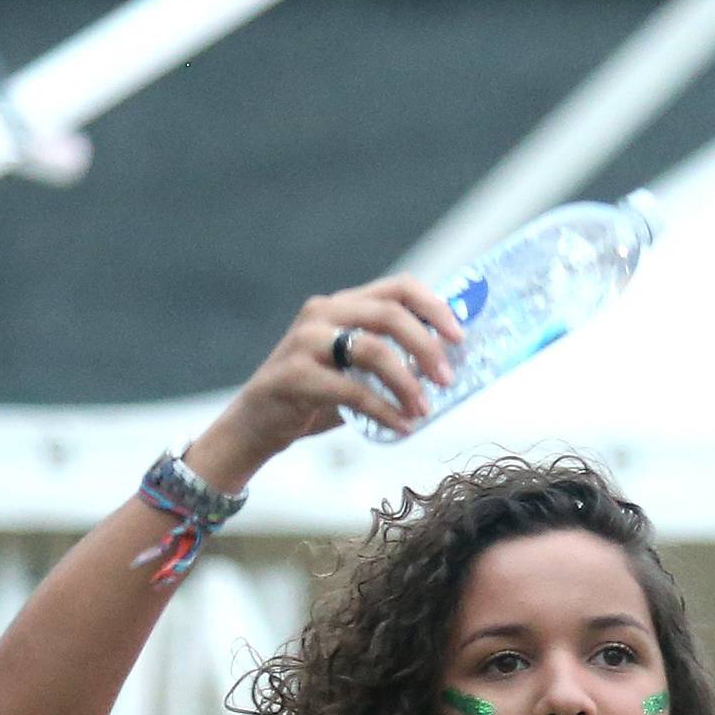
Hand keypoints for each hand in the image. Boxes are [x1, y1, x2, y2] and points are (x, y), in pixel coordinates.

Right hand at [190, 274, 463, 484]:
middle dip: (426, 347)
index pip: (398, 288)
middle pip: (390, 314)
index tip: (459, 336)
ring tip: (423, 409)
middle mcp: (323, 313)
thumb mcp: (352, 371)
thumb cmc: (310, 399)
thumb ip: (387, 360)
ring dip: (407, 381)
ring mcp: (305, 342)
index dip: (434, 307)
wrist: (254, 426)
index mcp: (342, 305)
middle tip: (446, 379)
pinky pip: (351, 390)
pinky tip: (400, 427)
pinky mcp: (294, 375)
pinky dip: (383, 411)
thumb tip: (444, 369)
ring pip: (373, 349)